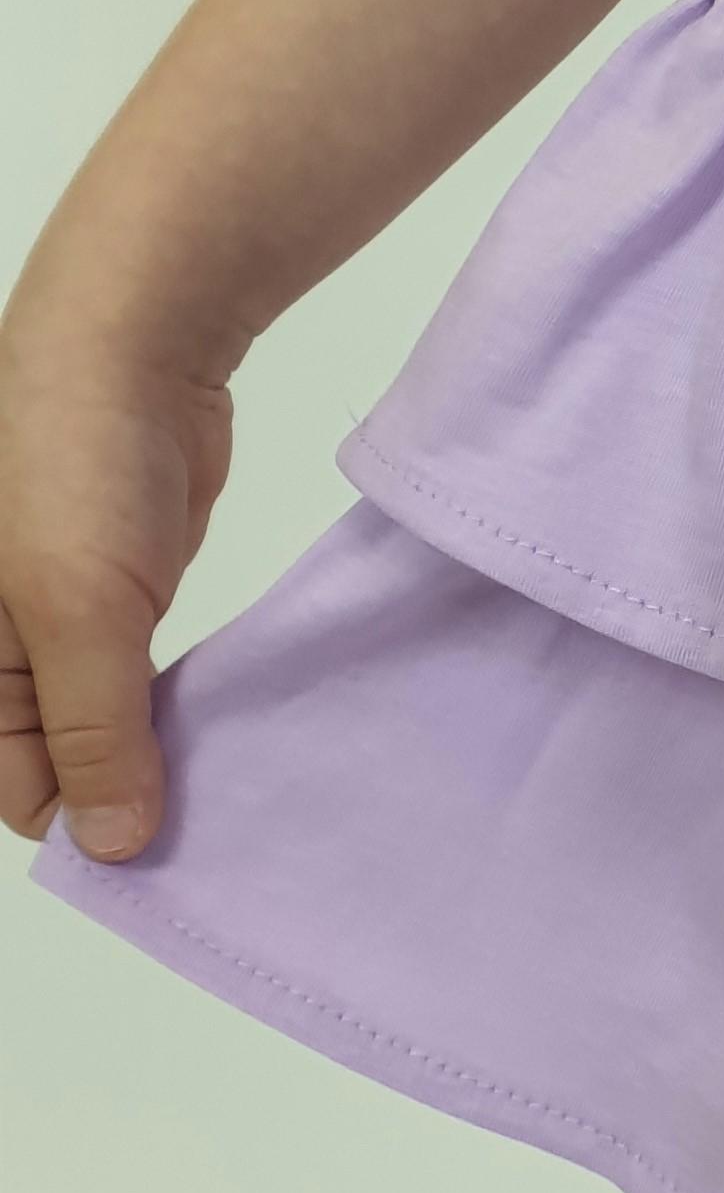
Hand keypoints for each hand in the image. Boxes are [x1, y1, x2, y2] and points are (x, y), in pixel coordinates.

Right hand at [0, 316, 233, 861]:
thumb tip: (110, 846)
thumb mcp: (76, 609)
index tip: (170, 844)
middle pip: (60, 768)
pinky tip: (232, 731)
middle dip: (127, 793)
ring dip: (163, 754)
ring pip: (109, 729)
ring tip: (233, 783)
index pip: (15, 792)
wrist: (131, 347)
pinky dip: (182, 710)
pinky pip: (144, 684)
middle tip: (216, 822)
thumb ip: (93, 730)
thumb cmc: (67, 463)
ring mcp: (58, 630)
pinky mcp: (119, 604)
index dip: (85, 822)